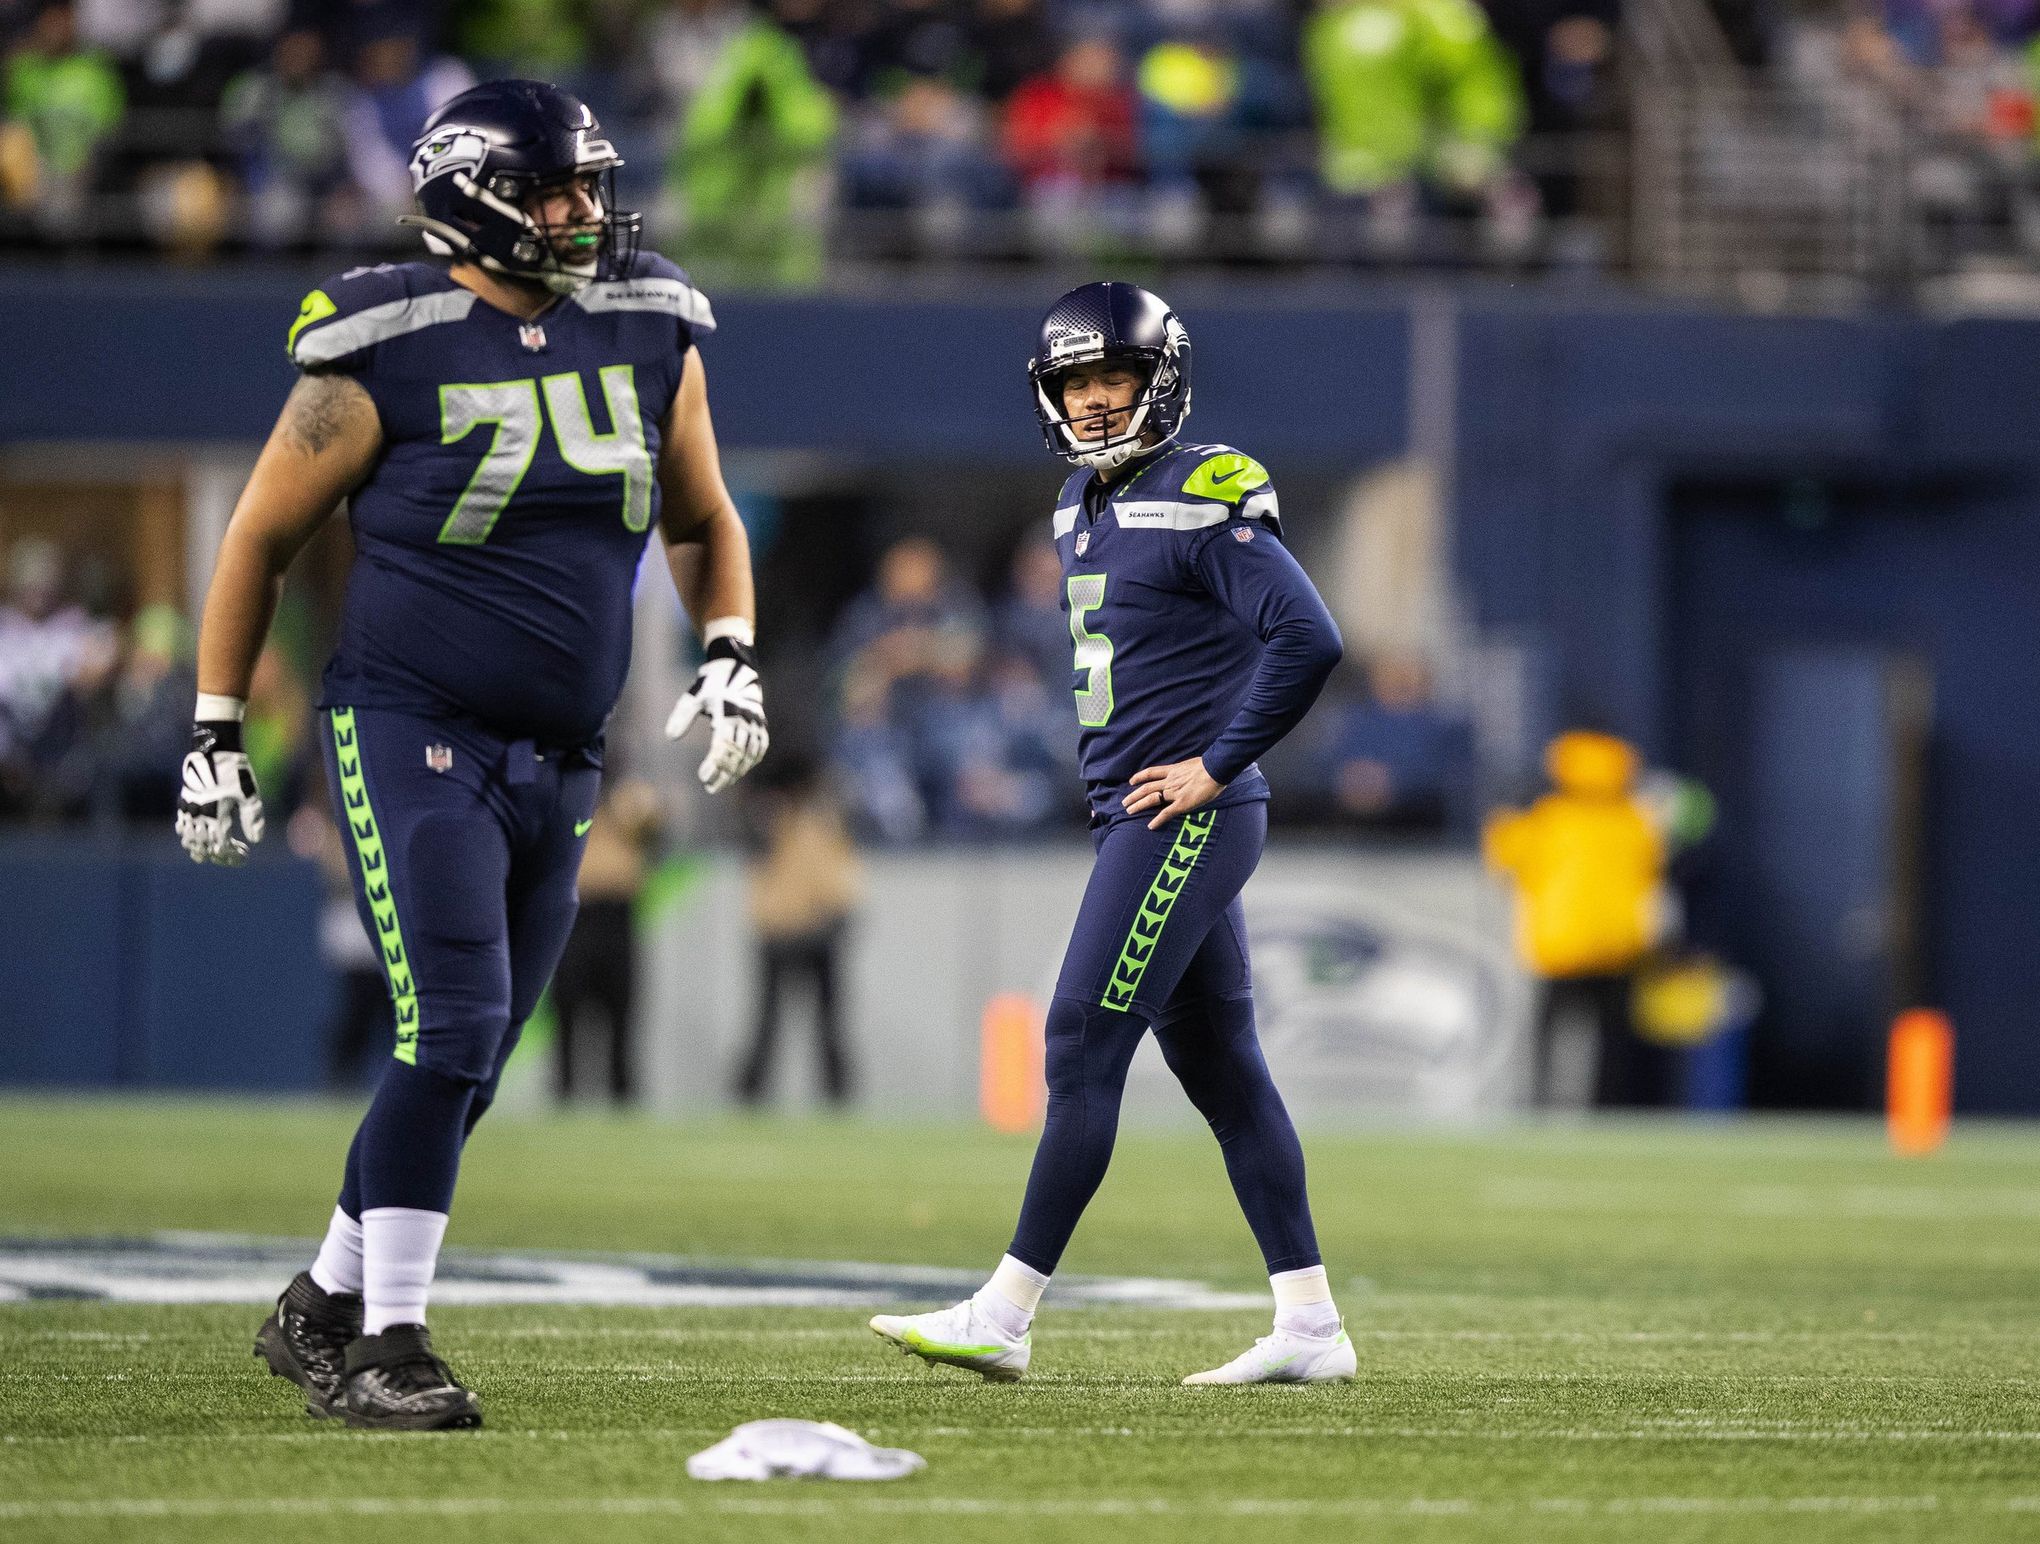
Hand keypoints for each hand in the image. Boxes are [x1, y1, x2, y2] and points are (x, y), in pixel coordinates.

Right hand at [175, 719, 264, 864]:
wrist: (215, 748)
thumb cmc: (236, 771)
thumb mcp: (249, 794)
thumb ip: (253, 818)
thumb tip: (256, 840)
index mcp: (216, 814)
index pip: (221, 845)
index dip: (232, 854)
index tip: (244, 855)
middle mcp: (199, 814)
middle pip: (204, 846)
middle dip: (218, 855)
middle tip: (231, 857)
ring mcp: (189, 808)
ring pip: (188, 837)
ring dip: (199, 849)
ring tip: (210, 855)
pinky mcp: (184, 800)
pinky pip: (181, 823)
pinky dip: (186, 835)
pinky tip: (193, 838)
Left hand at [665, 632, 767, 793]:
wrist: (737, 669)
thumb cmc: (711, 685)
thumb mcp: (693, 697)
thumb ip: (682, 716)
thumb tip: (670, 737)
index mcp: (729, 713)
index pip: (723, 746)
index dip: (714, 764)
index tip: (703, 776)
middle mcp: (746, 720)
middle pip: (736, 754)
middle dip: (724, 773)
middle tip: (710, 787)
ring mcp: (756, 724)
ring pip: (749, 755)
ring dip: (736, 771)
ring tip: (722, 784)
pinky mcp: (761, 726)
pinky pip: (759, 749)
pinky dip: (750, 762)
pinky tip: (739, 771)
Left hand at [1123, 757, 1223, 829]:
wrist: (1216, 769)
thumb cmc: (1209, 765)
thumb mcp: (1191, 764)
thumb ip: (1184, 770)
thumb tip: (1185, 772)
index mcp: (1173, 770)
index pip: (1151, 773)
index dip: (1139, 777)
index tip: (1131, 781)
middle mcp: (1170, 781)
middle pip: (1146, 788)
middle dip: (1134, 795)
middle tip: (1124, 802)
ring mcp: (1175, 792)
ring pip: (1151, 799)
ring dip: (1139, 805)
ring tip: (1129, 811)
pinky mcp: (1182, 803)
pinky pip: (1167, 813)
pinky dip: (1158, 820)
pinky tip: (1151, 826)